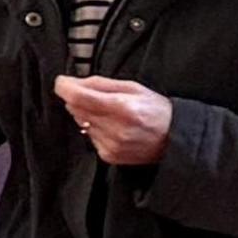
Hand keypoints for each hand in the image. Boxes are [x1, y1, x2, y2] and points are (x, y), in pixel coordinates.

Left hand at [54, 76, 171, 165]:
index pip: (78, 97)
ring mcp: (111, 144)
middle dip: (78, 99)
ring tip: (111, 114)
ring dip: (88, 115)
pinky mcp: (109, 155)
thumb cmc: (156, 110)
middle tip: (94, 96)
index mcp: (122, 107)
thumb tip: (72, 82)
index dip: (65, 88)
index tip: (62, 82)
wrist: (175, 138)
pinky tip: (113, 128)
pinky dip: (95, 130)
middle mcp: (115, 128)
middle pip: (76, 109)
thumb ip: (100, 84)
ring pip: (81, 123)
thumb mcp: (133, 87)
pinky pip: (89, 137)